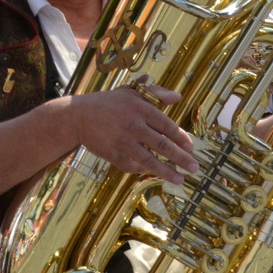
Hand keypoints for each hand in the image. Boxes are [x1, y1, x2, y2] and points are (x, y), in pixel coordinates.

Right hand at [73, 84, 197, 182]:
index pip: (167, 125)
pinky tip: (151, 172)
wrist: (77, 116)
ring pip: (149, 160)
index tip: (191, 146)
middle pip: (162, 144)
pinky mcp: (112, 154)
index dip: (181, 137)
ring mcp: (122, 141)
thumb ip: (155, 94)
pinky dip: (142, 170)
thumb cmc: (108, 103)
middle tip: (195, 167)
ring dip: (167, 171)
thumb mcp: (130, 92)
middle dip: (181, 158)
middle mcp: (133, 125)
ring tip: (180, 180)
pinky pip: (132, 166)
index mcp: (140, 108)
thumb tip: (178, 98)